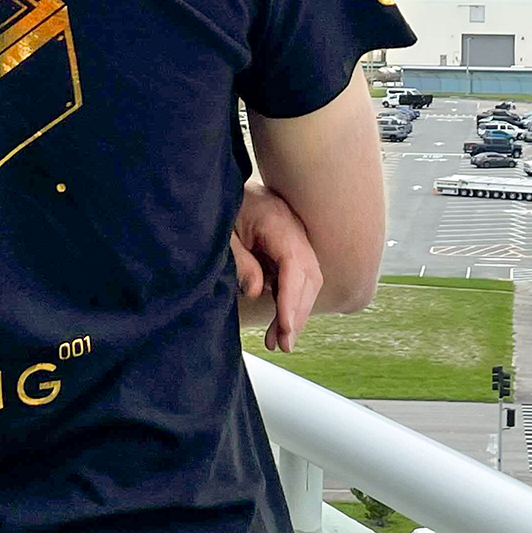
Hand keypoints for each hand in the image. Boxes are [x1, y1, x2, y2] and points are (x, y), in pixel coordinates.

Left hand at [232, 182, 322, 353]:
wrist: (225, 188)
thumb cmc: (222, 209)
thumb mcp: (223, 236)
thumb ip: (240, 262)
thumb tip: (257, 291)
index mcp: (277, 222)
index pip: (293, 265)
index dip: (291, 299)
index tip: (286, 328)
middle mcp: (294, 228)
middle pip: (308, 275)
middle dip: (298, 313)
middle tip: (282, 345)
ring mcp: (296, 236)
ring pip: (309, 278)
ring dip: (298, 310)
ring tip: (280, 341)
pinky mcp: (292, 245)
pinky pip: (300, 275)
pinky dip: (294, 299)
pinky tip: (283, 320)